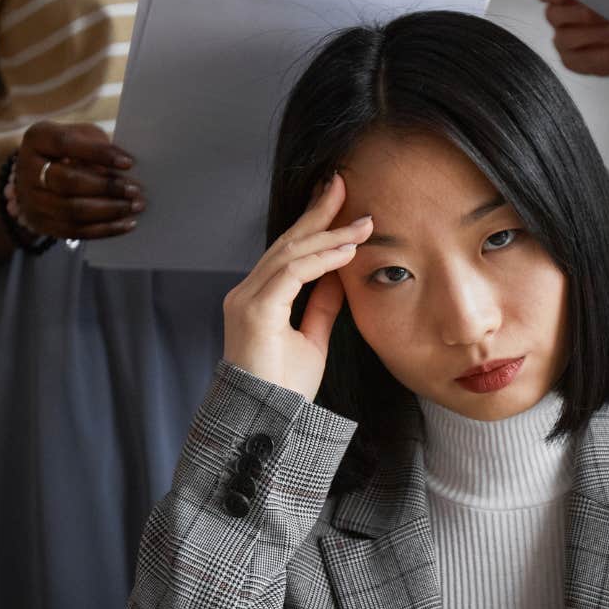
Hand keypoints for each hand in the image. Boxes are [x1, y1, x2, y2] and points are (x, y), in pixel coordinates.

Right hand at [9, 121, 143, 239]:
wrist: (37, 175)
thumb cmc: (69, 150)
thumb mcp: (81, 136)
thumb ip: (98, 146)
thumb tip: (127, 167)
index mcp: (38, 139)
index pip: (66, 144)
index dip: (99, 154)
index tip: (129, 163)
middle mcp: (27, 169)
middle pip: (68, 181)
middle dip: (106, 187)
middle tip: (135, 190)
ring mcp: (30, 199)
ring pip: (72, 210)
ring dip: (109, 211)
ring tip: (135, 207)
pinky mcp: (40, 223)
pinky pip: (74, 231)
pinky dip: (104, 229)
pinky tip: (126, 224)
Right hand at [222, 174, 371, 399]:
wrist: (267, 425)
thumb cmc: (284, 391)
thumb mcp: (312, 340)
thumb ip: (322, 306)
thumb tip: (341, 275)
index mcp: (257, 299)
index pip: (287, 253)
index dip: (313, 225)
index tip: (340, 203)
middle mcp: (246, 293)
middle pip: (286, 243)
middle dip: (317, 213)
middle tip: (342, 183)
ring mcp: (246, 301)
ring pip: (290, 254)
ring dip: (329, 235)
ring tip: (361, 222)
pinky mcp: (255, 312)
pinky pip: (292, 274)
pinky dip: (322, 260)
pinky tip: (347, 251)